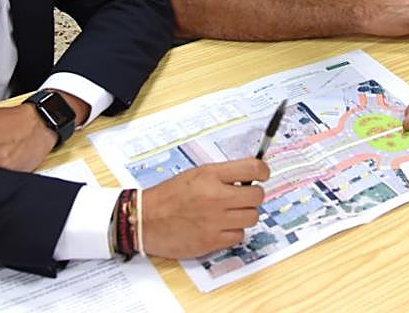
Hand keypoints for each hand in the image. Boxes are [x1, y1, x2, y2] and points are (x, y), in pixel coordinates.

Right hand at [142, 159, 268, 258]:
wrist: (146, 220)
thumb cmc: (168, 197)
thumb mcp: (196, 174)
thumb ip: (222, 175)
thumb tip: (249, 176)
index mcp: (211, 175)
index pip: (252, 168)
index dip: (263, 171)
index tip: (262, 175)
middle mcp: (216, 197)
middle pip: (257, 196)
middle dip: (253, 196)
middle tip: (243, 197)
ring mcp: (215, 220)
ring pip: (252, 218)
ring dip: (244, 215)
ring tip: (230, 213)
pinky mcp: (212, 240)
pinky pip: (239, 236)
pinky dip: (233, 232)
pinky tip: (221, 227)